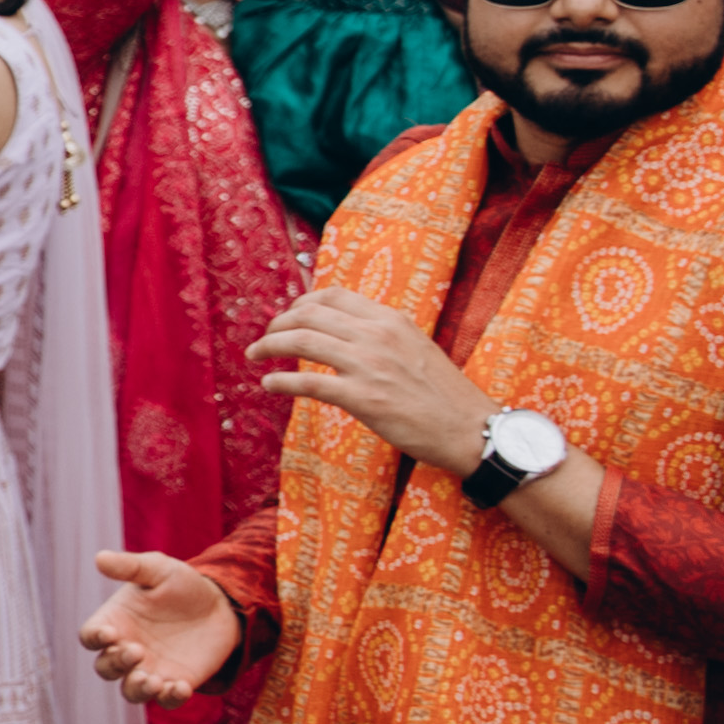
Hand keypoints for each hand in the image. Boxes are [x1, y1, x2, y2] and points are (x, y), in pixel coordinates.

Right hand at [80, 548, 243, 705]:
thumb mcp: (158, 570)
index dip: (94, 638)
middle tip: (137, 651)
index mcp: (114, 623)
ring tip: (152, 681)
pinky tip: (181, 687)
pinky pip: (166, 700)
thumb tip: (99, 558)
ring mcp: (150, 670)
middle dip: (117, 664)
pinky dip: (170, 698)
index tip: (109, 634)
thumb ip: (130, 566)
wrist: (221, 605)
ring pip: (131, 691)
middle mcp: (126, 650)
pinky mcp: (176, 682)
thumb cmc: (182, 585)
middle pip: (106, 668)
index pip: (90, 637)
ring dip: (138, 689)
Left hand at [250, 285, 484, 464]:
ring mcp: (369, 366)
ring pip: (301, 342)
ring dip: (269, 347)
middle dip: (277, 324)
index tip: (286, 316)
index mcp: (390, 319)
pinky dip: (281, 382)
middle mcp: (377, 335)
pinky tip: (269, 385)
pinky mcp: (363, 398)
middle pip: (309, 314)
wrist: (469, 428)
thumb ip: (380, 333)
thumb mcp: (414, 346)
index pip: (332, 295)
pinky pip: (308, 384)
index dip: (299, 302)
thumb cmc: (442, 392)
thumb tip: (342, 329)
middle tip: (264, 339)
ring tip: (254, 355)